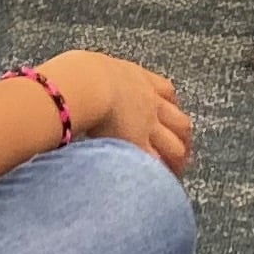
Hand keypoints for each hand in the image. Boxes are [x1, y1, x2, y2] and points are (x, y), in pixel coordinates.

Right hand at [42, 50, 193, 173]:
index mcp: (138, 79)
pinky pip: (157, 163)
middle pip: (180, 121)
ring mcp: (148, 126)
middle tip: (182, 151)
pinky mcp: (139, 146)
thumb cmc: (78, 72)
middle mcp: (149, 103)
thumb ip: (88, 77)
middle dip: (183, 137)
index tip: (171, 116)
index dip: (171, 106)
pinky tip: (157, 185)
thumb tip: (70, 82)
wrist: (87, 83)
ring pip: (176, 145)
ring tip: (173, 173)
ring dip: (177, 159)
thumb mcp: (89, 68)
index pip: (165, 91)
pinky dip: (159, 174)